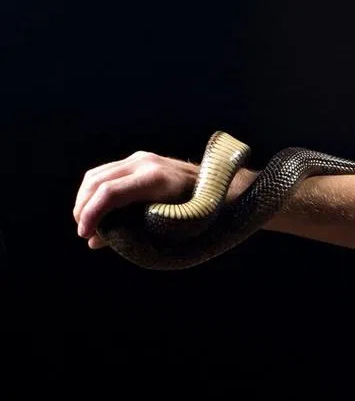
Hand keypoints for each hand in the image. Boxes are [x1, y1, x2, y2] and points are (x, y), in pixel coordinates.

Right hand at [73, 151, 198, 248]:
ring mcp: (142, 158)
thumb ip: (132, 233)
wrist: (224, 185)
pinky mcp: (140, 159)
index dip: (90, 215)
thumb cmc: (203, 212)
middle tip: (84, 232)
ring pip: (97, 175)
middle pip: (97, 182)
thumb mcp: (171, 228)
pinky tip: (97, 209)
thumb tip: (94, 242)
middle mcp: (146, 163)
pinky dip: (96, 191)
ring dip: (86, 199)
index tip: (84, 234)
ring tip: (87, 222)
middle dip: (83, 208)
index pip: (109, 193)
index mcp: (155, 180)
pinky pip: (107, 172)